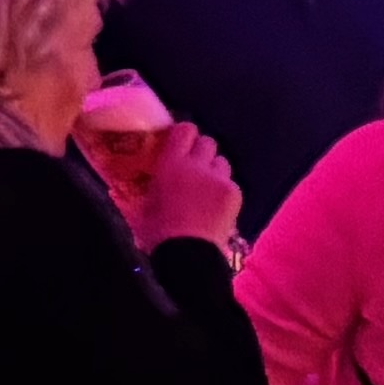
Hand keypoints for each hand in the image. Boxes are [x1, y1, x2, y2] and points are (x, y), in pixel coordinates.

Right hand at [129, 124, 245, 255]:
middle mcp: (198, 165)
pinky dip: (223, 191)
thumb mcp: (147, 201)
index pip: (185, 130)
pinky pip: (230, 183)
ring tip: (206, 189)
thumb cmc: (158, 231)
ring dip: (213, 170)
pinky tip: (215, 206)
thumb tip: (156, 176)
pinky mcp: (235, 193)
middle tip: (193, 167)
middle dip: (201, 151)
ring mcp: (220, 179)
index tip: (179, 143)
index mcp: (171, 164)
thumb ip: (156, 181)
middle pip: (208, 142)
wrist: (188, 254)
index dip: (184, 135)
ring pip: (221, 162)